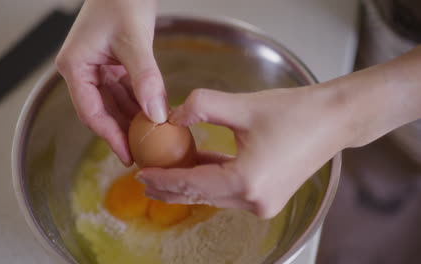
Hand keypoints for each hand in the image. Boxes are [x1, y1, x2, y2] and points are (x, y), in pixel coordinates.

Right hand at [56, 0, 166, 165]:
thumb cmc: (122, 0)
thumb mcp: (134, 41)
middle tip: (142, 152)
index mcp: (75, 67)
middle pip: (102, 111)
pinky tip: (153, 115)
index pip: (91, 112)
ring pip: (114, 104)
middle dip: (122, 131)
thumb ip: (145, 78)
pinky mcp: (111, 65)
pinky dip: (138, 103)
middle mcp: (82, 71)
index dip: (110, 136)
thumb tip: (157, 114)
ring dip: (132, 119)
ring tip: (150, 139)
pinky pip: (124, 91)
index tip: (127, 154)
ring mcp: (96, 69)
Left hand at [136, 46, 420, 218]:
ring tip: (164, 174)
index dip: (163, 179)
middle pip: (200, 195)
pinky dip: (211, 180)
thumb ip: (201, 106)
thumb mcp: (242, 105)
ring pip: (213, 195)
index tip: (141, 173)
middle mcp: (254, 201)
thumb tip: (171, 114)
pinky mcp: (267, 197)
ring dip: (190, 184)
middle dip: (171, 188)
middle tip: (144, 180)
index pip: (191, 185)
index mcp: (246, 182)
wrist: (334, 119)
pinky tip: (195, 167)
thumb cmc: (295, 112)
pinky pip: (229, 191)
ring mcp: (262, 203)